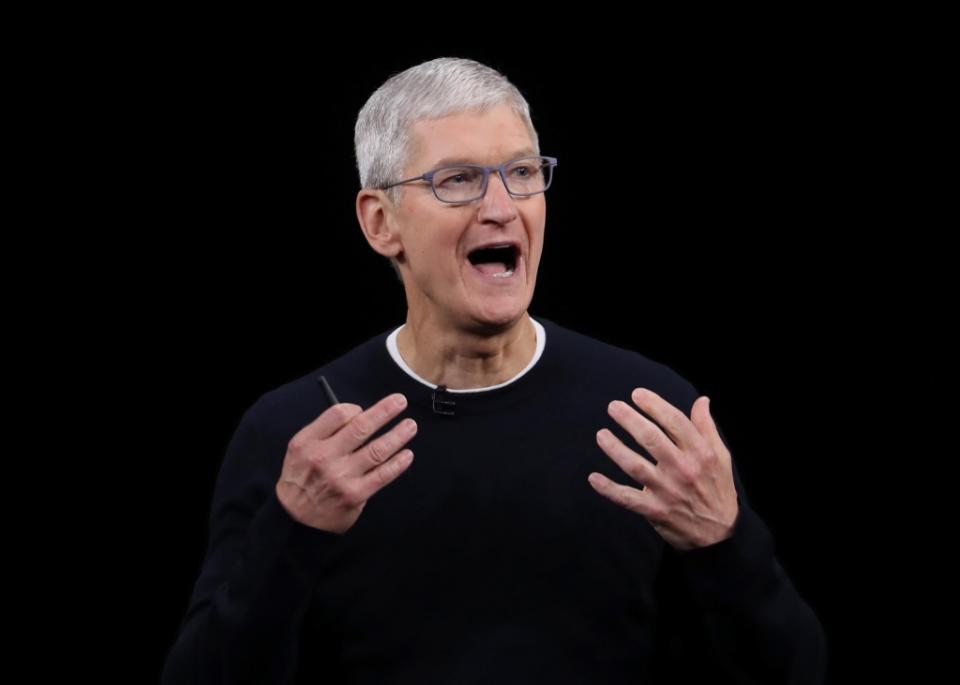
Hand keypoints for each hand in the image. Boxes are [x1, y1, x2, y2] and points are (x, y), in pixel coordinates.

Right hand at [276, 393, 416, 533]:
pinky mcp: (355, 494)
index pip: (337, 414)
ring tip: (409, 426)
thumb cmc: (301, 482)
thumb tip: (357, 416)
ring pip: (377, 450)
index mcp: (308, 442)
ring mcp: (341, 476)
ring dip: (397, 435)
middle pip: (361, 427)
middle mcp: (324, 457)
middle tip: (400, 402)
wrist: (296, 520)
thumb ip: (324, 433)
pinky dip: (397, 463)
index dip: (356, 408)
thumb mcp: (299, 451)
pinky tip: (407, 455)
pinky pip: (382, 475)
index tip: (364, 410)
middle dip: (384, 411)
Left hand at [589, 388, 738, 550]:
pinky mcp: (655, 510)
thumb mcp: (720, 457)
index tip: (636, 394)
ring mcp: (667, 491)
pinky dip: (608, 489)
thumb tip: (702, 400)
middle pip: (651, 438)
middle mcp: (683, 469)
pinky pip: (627, 498)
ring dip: (615, 448)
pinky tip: (593, 478)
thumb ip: (707, 428)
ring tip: (601, 435)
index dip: (654, 405)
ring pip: (634, 465)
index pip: (675, 422)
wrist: (720, 535)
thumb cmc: (717, 489)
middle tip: (613, 406)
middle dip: (629, 419)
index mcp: (700, 453)